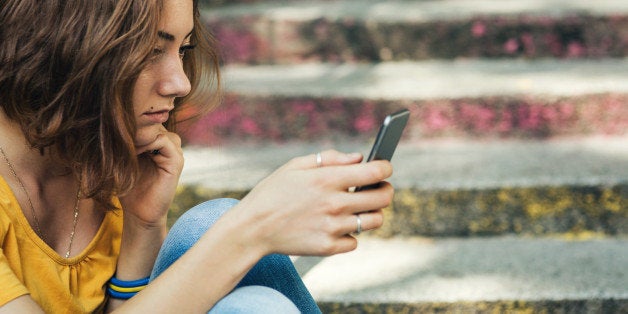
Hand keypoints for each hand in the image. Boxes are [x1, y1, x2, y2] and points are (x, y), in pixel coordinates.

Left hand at [119, 126, 183, 226]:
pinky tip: (134, 152)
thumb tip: (112, 122)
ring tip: (125, 145)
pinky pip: (164, 141)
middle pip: (153, 123)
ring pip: (159, 129)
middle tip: (118, 137)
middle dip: (135, 128)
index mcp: (158, 145)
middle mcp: (169, 147)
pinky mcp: (176, 162)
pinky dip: (147, 142)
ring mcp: (175, 153)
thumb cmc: (129, 189)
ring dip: (140, 135)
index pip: (147, 122)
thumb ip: (125, 143)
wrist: (139, 213)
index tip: (114, 133)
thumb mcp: (124, 162)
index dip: (131, 124)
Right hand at [235, 150, 393, 256]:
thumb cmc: (273, 192)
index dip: (385, 167)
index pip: (375, 172)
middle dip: (385, 190)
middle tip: (378, 189)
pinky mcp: (328, 247)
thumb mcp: (296, 165)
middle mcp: (334, 204)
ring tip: (358, 208)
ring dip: (371, 213)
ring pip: (374, 221)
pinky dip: (350, 234)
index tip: (384, 168)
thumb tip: (360, 157)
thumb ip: (331, 158)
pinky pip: (355, 241)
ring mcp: (332, 227)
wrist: (252, 227)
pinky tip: (337, 226)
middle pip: (382, 198)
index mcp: (327, 179)